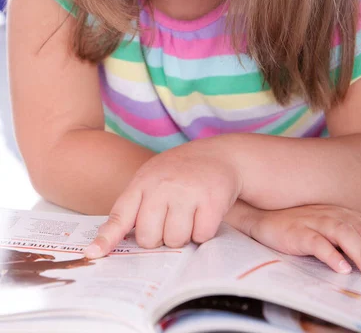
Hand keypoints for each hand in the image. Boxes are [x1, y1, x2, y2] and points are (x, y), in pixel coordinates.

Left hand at [85, 141, 241, 257]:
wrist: (219, 154)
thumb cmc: (180, 172)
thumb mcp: (152, 178)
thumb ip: (134, 205)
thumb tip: (110, 242)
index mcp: (143, 181)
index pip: (120, 215)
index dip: (106, 238)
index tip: (93, 253)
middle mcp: (162, 185)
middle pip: (149, 238)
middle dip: (160, 237)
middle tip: (170, 219)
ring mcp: (187, 192)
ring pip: (175, 240)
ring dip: (183, 235)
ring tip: (189, 214)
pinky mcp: (211, 200)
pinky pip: (201, 236)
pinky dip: (203, 231)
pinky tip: (204, 212)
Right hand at [247, 204, 360, 277]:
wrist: (263, 218)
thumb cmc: (298, 225)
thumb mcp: (326, 229)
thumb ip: (348, 238)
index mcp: (341, 214)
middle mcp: (331, 214)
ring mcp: (314, 221)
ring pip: (343, 233)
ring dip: (360, 252)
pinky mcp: (297, 231)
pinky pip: (316, 242)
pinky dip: (330, 254)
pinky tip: (340, 267)